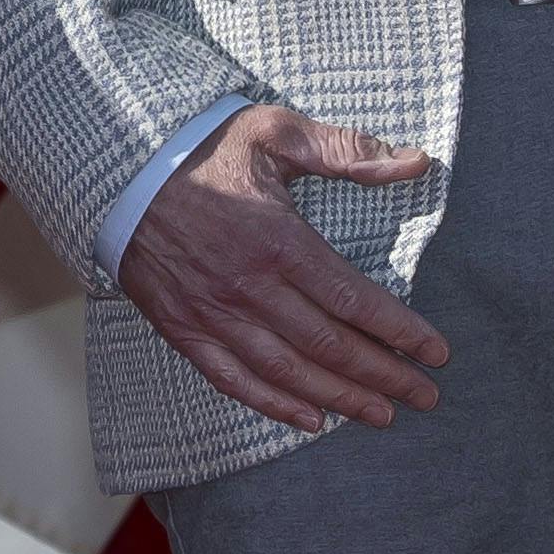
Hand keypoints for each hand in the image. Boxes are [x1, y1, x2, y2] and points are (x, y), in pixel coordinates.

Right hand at [112, 105, 443, 430]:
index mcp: (278, 240)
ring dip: (340, 398)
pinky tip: (309, 420)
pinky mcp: (184, 328)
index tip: (436, 353)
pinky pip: (233, 379)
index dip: (400, 332)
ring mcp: (214, 313)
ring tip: (382, 415)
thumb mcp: (276, 132)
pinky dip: (273, 405)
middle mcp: (249, 287)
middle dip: (384, 375)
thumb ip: (348, 150)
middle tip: (425, 395)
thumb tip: (416, 162)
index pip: (353, 300)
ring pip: (288, 371)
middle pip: (329, 345)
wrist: (118, 166)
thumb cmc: (203, 146)